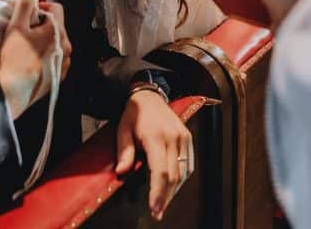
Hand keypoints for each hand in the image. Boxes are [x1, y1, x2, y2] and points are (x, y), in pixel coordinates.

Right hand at [0, 0, 71, 118]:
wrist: (13, 91)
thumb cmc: (14, 58)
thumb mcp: (16, 27)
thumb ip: (24, 5)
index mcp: (59, 32)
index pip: (57, 8)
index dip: (42, 7)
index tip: (29, 13)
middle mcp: (67, 47)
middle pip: (57, 26)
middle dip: (43, 24)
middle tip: (25, 30)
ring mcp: (64, 63)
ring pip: (57, 43)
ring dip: (45, 41)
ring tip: (28, 47)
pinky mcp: (59, 77)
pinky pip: (56, 59)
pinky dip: (47, 56)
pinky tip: (32, 61)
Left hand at [115, 90, 192, 220]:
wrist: (149, 95)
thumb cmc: (134, 114)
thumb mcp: (122, 130)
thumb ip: (124, 151)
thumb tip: (122, 171)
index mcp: (157, 136)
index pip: (160, 171)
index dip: (158, 193)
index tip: (154, 209)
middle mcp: (174, 137)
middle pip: (173, 175)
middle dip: (166, 197)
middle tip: (157, 213)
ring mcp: (183, 137)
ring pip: (183, 171)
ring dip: (174, 190)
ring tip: (163, 204)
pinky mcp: (188, 138)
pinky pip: (188, 163)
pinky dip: (182, 178)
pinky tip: (173, 188)